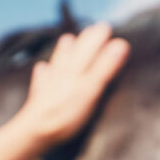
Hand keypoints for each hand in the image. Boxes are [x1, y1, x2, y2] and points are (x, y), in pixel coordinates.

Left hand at [16, 23, 129, 147]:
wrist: (37, 130)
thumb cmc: (67, 112)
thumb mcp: (91, 90)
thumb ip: (105, 68)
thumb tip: (121, 45)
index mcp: (76, 67)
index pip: (90, 46)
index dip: (100, 37)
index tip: (108, 28)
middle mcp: (62, 70)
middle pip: (73, 50)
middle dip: (84, 40)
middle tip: (92, 31)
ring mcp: (49, 81)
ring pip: (57, 60)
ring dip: (63, 50)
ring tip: (67, 40)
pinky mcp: (40, 95)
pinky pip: (42, 77)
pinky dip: (44, 71)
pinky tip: (42, 69)